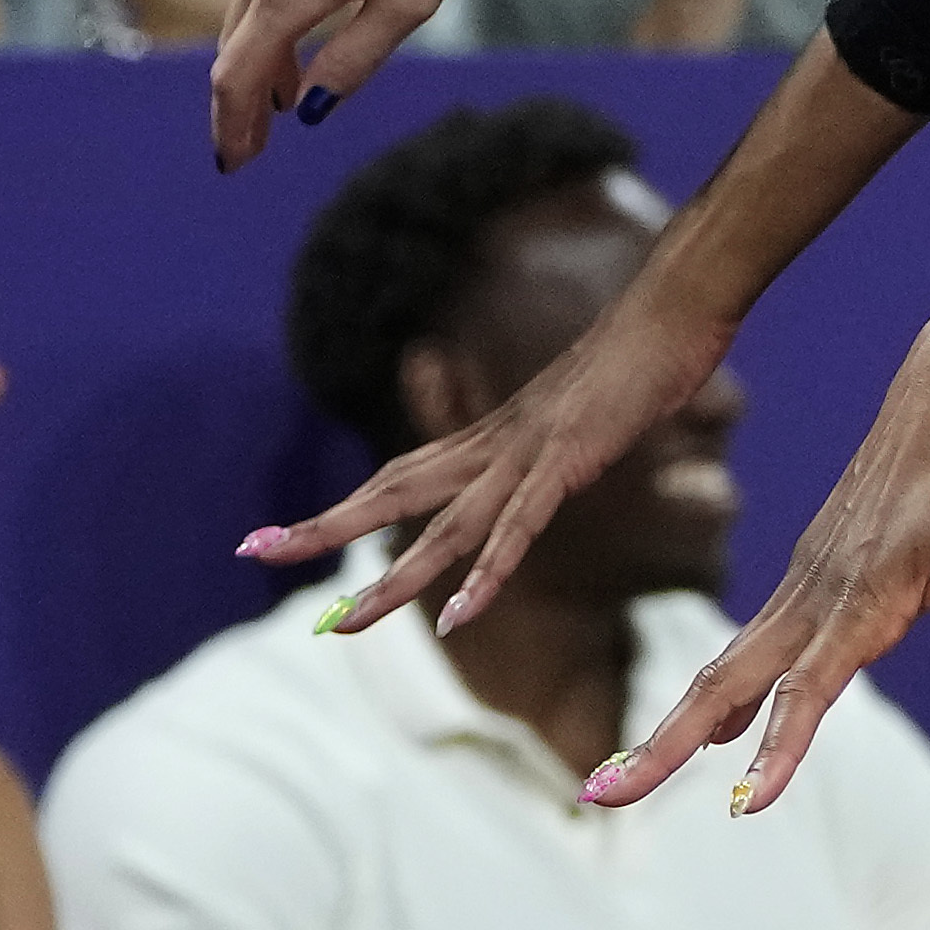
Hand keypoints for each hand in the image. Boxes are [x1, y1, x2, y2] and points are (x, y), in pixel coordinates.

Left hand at [246, 264, 738, 634]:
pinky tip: (460, 615)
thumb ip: (555, 447)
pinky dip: (488, 572)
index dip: (340, 509)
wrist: (678, 305)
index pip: (397, 477)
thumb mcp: (583, 412)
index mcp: (493, 436)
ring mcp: (529, 452)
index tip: (274, 535)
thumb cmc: (641, 356)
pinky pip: (520, 526)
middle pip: (394, 493)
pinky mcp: (570, 459)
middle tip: (252, 551)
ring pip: (446, 526)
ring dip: (394, 579)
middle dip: (323, 527)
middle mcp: (496, 443)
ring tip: (344, 624)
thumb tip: (551, 465)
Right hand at [584, 335, 929, 813]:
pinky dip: (728, 690)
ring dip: (681, 722)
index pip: (810, 685)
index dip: (781, 745)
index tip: (748, 803)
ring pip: (731, 663)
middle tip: (602, 798)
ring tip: (627, 777)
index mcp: (866, 590)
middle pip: (729, 681)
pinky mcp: (813, 571)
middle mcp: (820, 591)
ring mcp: (809, 579)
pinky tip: (720, 729)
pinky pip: (760, 640)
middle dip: (666, 744)